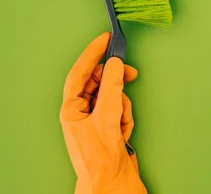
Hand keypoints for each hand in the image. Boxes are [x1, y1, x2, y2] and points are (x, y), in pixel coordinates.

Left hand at [60, 32, 146, 193]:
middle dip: (116, 81)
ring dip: (123, 107)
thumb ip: (112, 87)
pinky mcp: (110, 127)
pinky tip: (124, 133)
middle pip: (100, 83)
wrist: (111, 183)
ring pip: (114, 96)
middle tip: (131, 72)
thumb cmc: (100, 157)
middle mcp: (81, 112)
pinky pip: (122, 110)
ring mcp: (96, 120)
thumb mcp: (106, 117)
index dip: (92, 54)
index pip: (80, 73)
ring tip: (121, 124)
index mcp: (71, 109)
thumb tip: (115, 65)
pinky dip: (127, 118)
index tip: (105, 39)